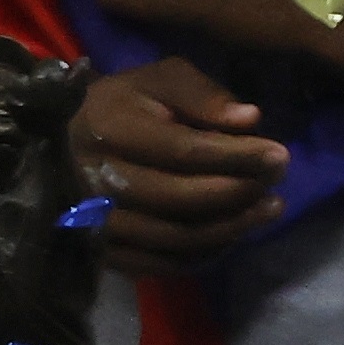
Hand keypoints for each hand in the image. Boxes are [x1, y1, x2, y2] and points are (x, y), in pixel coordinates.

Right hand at [64, 54, 286, 276]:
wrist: (63, 140)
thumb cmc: (122, 106)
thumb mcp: (156, 81)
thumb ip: (201, 94)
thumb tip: (250, 119)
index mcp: (109, 128)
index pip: (183, 150)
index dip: (237, 156)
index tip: (280, 155)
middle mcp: (97, 178)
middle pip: (182, 199)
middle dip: (239, 193)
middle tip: (276, 182)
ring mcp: (96, 221)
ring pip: (178, 237)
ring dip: (233, 227)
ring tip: (269, 208)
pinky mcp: (103, 250)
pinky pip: (165, 263)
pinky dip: (207, 253)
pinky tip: (232, 233)